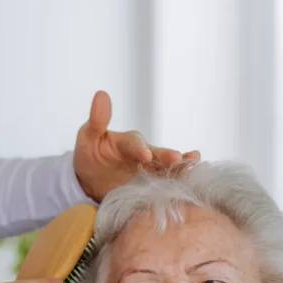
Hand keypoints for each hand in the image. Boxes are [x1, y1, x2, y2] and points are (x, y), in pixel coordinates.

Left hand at [73, 90, 199, 201]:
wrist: (91, 180)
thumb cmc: (90, 154)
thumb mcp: (88, 137)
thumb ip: (97, 121)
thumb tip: (101, 94)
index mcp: (129, 142)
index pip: (135, 144)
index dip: (140, 149)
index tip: (145, 156)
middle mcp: (145, 154)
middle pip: (158, 155)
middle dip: (167, 157)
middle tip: (177, 158)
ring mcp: (150, 171)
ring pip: (168, 169)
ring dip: (181, 168)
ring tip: (194, 166)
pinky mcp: (152, 188)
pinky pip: (166, 186)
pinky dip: (177, 186)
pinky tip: (189, 186)